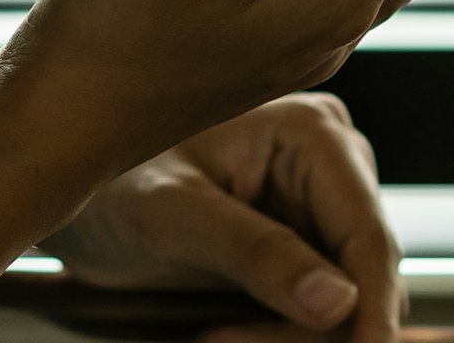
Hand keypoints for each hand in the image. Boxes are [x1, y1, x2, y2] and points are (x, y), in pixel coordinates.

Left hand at [56, 95, 402, 342]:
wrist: (80, 203)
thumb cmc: (113, 184)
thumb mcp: (174, 217)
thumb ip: (254, 253)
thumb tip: (338, 301)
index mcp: (311, 133)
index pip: (367, 233)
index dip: (373, 306)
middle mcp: (330, 167)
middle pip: (362, 276)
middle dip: (312, 329)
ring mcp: (319, 211)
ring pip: (345, 304)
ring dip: (289, 338)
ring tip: (212, 339)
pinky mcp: (302, 251)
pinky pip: (316, 313)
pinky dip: (279, 337)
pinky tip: (222, 335)